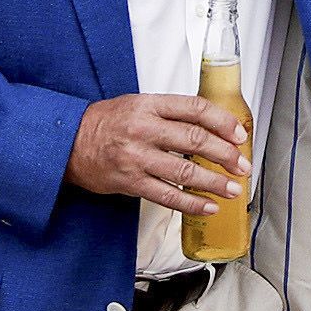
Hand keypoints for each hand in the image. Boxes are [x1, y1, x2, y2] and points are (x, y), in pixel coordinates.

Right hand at [66, 94, 249, 213]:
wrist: (68, 142)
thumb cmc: (107, 122)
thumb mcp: (137, 104)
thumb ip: (169, 112)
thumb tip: (210, 126)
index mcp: (148, 105)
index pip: (194, 108)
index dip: (221, 121)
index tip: (239, 135)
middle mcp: (144, 129)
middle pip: (195, 139)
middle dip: (225, 154)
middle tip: (242, 166)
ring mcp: (137, 157)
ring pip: (184, 170)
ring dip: (214, 182)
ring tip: (232, 189)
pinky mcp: (130, 182)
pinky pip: (167, 195)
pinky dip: (191, 202)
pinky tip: (208, 206)